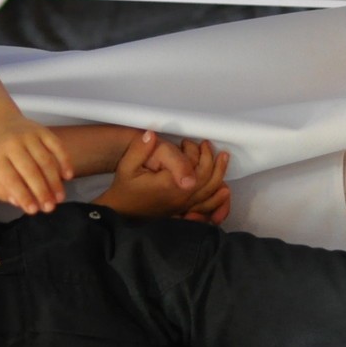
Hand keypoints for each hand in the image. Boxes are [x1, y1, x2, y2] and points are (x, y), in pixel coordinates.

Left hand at [0, 113, 72, 213]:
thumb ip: (3, 190)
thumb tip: (19, 203)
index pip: (10, 179)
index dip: (23, 196)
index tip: (33, 211)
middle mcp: (12, 144)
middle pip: (30, 170)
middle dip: (42, 191)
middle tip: (50, 208)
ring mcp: (28, 135)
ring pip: (45, 160)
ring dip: (54, 181)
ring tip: (60, 198)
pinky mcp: (42, 130)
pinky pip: (57, 145)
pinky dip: (64, 161)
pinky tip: (68, 176)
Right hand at [95, 133, 230, 221]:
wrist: (121, 210)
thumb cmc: (124, 188)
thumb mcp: (127, 166)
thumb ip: (140, 149)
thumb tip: (151, 135)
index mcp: (170, 185)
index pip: (194, 166)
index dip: (196, 152)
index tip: (187, 142)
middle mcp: (181, 198)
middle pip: (207, 178)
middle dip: (211, 158)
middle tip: (206, 144)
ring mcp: (184, 207)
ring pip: (211, 191)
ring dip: (220, 173)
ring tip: (223, 158)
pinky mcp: (184, 211)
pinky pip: (207, 207)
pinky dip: (219, 199)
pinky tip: (224, 190)